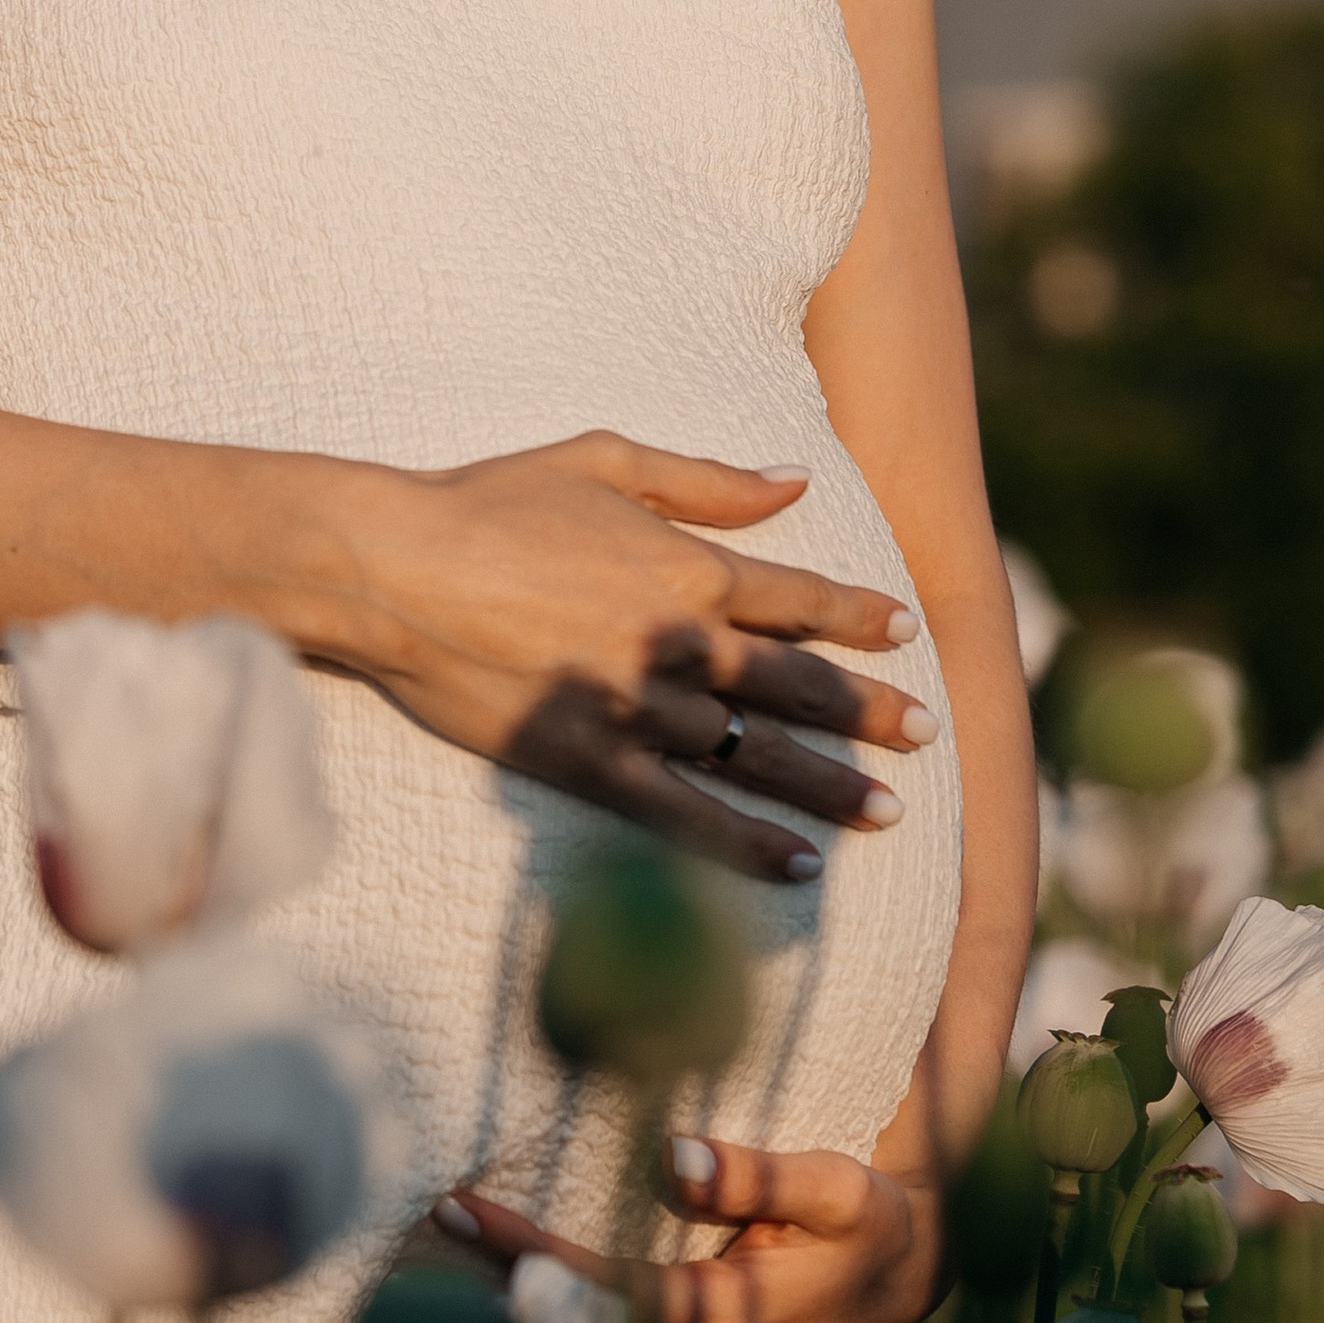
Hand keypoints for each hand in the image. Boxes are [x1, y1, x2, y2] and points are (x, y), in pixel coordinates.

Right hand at [354, 429, 937, 884]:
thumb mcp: (600, 459)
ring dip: (830, 784)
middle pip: (799, 686)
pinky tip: (797, 863)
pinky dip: (747, 843)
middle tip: (928, 732)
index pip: (800, 599)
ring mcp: (640, 709)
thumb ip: (704, 477)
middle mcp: (680, 643)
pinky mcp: (592, 762)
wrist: (395, 571)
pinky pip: (687, 814)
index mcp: (687, 566)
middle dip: (870, 711)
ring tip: (889, 809)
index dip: (859, 617)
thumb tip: (795, 480)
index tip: (906, 632)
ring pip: (758, 755)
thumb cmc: (487, 503)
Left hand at [438, 1138, 944, 1322]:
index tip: (462, 1208)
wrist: (908, 1279)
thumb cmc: (869, 1222)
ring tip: (429, 1268)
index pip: (606, 1291)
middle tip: (416, 1233)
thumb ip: (753, 1177)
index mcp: (730, 1313)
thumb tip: (665, 1154)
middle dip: (493, 1292)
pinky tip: (492, 1313)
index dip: (532, 1256)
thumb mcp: (836, 1187)